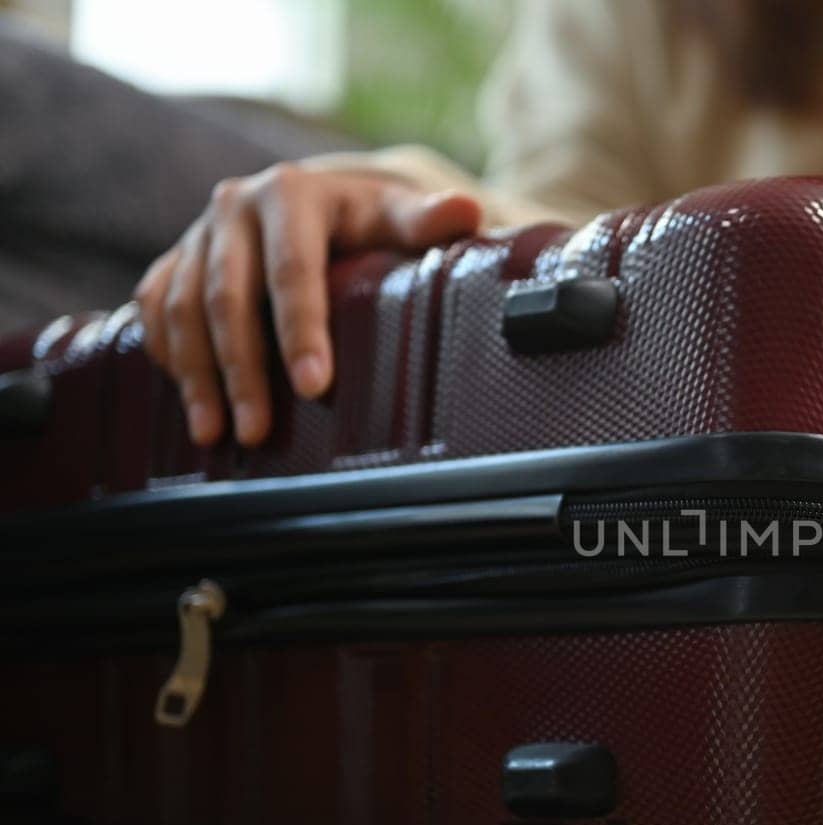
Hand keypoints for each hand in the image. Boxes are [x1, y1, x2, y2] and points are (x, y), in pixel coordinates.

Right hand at [135, 163, 481, 446]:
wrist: (317, 200)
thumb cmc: (368, 220)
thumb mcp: (397, 216)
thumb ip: (428, 221)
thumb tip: (467, 212)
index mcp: (290, 194)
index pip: (293, 271)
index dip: (301, 331)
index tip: (314, 386)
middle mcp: (233, 207)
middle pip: (227, 297)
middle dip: (242, 370)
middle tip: (257, 431)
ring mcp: (197, 235)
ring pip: (182, 309)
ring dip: (198, 376)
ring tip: (216, 434)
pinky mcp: (173, 260)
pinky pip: (156, 309)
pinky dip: (167, 356)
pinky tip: (188, 401)